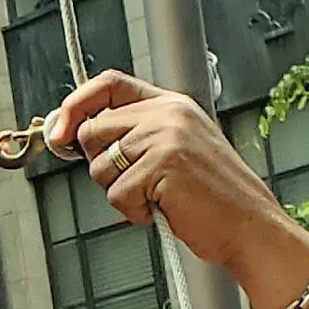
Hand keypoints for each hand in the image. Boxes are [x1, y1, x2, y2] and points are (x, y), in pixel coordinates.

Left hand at [52, 70, 308, 304]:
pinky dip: (132, 211)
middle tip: (137, 182)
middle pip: (92, 131)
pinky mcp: (163, 164)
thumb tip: (71, 135)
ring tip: (158, 194)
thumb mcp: (174, 150)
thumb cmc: (210, 197)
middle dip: (102, 165)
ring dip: (120, 191)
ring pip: (100, 166)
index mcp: (172, 104)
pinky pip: (115, 193)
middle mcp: (170, 113)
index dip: (75, 104)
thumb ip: (133, 134)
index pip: (109, 84)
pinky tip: (164, 207)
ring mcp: (167, 137)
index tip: (59, 134)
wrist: (249, 225)